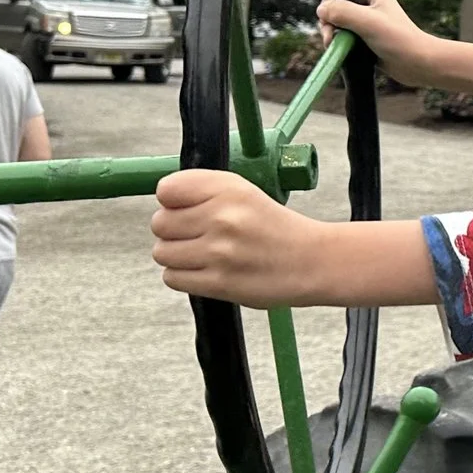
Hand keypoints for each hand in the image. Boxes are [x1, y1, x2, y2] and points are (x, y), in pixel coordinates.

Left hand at [151, 169, 318, 305]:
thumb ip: (203, 191)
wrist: (312, 261)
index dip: (173, 202)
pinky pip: (172, 278)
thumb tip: (162, 204)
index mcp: (229, 189)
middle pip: (159, 223)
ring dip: (177, 256)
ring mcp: (220, 252)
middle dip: (174, 231)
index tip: (189, 209)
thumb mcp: (244, 192)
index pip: (167, 190)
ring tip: (204, 255)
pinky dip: (184, 277)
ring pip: (162, 252)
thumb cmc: (275, 228)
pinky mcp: (219, 282)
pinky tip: (207, 271)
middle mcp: (223, 217)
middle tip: (199, 235)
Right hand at [316, 0, 446, 88]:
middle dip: (329, 22)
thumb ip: (343, 12)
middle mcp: (369, 7)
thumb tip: (321, 9)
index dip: (330, 0)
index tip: (328, 17)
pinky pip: (346, 40)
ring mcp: (368, 25)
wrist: (419, 64)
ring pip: (339, 26)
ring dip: (333, 35)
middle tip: (330, 37)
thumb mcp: (368, 21)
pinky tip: (341, 53)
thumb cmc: (399, 39)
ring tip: (334, 46)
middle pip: (337, 8)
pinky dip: (341, 46)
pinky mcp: (367, 42)